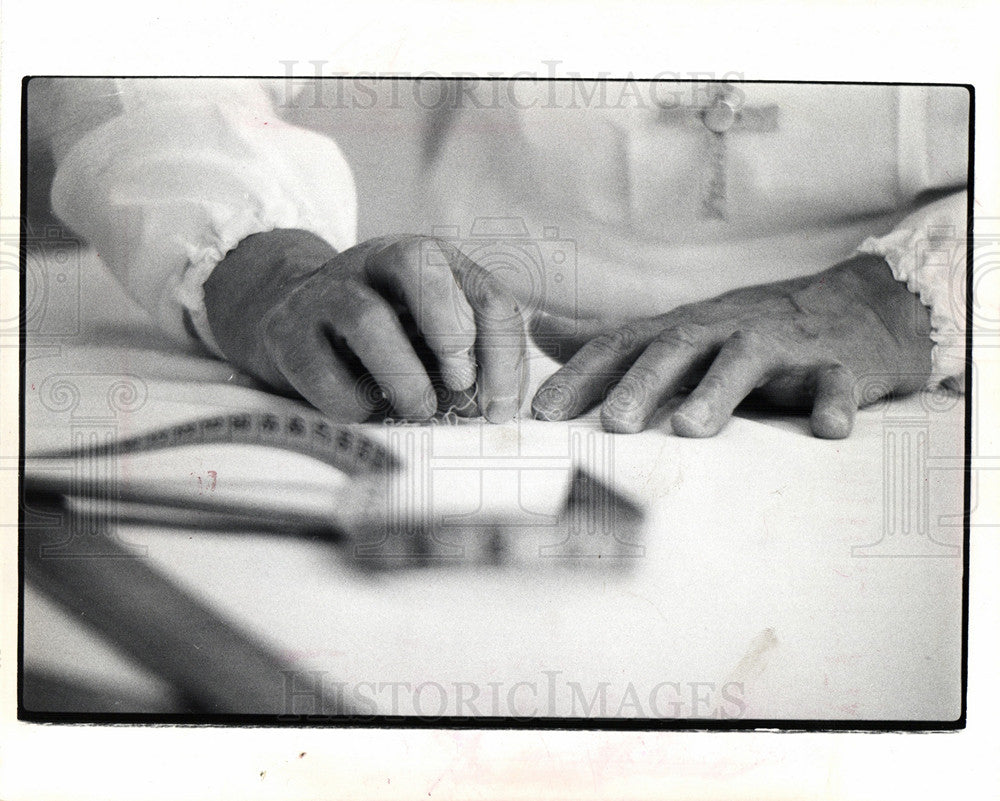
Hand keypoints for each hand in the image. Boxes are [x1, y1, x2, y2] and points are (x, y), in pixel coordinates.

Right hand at [204, 229, 525, 422]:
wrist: (290, 316)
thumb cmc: (384, 337)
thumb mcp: (432, 335)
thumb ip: (469, 361)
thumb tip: (493, 406)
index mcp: (431, 262)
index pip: (485, 294)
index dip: (502, 354)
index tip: (499, 408)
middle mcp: (377, 263)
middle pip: (420, 264)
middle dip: (451, 329)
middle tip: (461, 383)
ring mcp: (326, 292)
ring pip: (367, 318)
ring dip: (403, 375)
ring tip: (418, 409)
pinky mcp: (285, 331)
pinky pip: (320, 368)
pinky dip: (349, 401)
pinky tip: (363, 410)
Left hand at [530, 254, 933, 437]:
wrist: (850, 309)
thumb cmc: (743, 331)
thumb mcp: (673, 331)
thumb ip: (608, 339)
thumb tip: (537, 330)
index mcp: (680, 330)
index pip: (620, 346)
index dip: (579, 377)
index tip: (541, 415)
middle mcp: (722, 331)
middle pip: (677, 348)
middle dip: (641, 383)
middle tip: (612, 423)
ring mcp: (779, 345)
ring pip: (745, 359)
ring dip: (718, 391)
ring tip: (690, 429)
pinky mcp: (834, 363)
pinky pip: (834, 380)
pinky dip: (832, 401)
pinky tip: (828, 429)